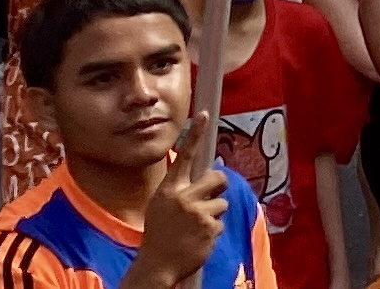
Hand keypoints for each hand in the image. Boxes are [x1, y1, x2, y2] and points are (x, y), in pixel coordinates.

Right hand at [125, 129, 232, 288]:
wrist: (157, 265)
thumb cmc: (160, 233)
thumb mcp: (161, 205)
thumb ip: (180, 189)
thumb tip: (207, 175)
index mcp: (169, 190)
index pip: (184, 157)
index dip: (195, 134)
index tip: (205, 114)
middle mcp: (184, 198)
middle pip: (217, 178)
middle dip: (218, 185)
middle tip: (210, 196)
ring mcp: (198, 214)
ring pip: (222, 204)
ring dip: (213, 214)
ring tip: (196, 227)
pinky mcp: (210, 229)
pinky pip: (221, 223)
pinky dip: (213, 231)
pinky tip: (198, 239)